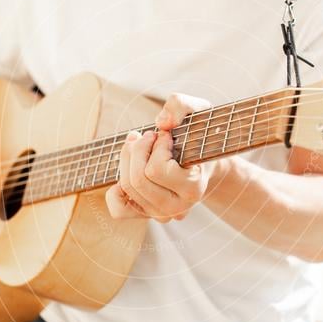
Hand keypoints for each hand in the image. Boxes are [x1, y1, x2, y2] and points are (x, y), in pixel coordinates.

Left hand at [106, 93, 218, 222]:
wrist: (206, 162)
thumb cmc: (200, 136)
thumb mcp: (198, 111)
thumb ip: (181, 106)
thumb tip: (162, 121)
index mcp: (194, 188)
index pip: (157, 170)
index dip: (156, 145)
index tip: (166, 135)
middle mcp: (178, 208)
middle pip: (137, 180)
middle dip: (137, 150)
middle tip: (147, 135)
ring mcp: (161, 215)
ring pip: (127, 188)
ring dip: (127, 159)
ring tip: (138, 144)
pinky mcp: (147, 215)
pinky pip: (119, 210)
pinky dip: (116, 189)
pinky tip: (130, 170)